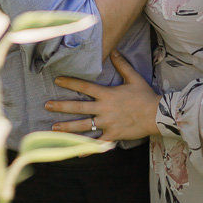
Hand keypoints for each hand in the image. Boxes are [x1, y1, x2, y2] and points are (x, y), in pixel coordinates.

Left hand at [45, 51, 160, 140]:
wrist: (156, 115)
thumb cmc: (145, 96)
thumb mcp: (134, 78)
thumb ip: (122, 64)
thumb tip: (113, 50)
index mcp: (107, 94)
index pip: (85, 87)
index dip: (70, 83)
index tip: (57, 80)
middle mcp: (104, 109)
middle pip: (78, 107)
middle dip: (61, 106)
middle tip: (46, 105)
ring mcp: (107, 124)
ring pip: (83, 126)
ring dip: (67, 128)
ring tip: (53, 128)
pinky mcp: (112, 136)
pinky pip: (96, 143)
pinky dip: (86, 149)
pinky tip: (75, 153)